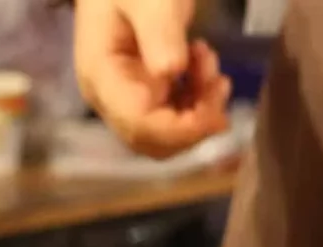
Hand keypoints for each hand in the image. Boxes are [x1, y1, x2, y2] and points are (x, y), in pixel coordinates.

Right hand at [74, 0, 231, 159]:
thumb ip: (159, 30)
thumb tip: (171, 71)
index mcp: (103, 77)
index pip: (138, 124)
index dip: (180, 129)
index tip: (217, 112)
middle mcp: (110, 98)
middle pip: (151, 140)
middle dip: (193, 123)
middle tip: (219, 81)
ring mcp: (125, 98)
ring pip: (164, 135)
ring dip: (198, 110)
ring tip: (209, 61)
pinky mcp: (143, 93)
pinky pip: (171, 116)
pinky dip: (196, 101)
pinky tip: (204, 66)